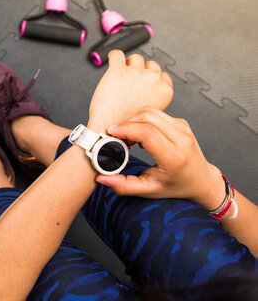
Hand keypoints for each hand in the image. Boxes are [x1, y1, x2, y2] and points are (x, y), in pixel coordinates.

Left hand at [87, 50, 173, 133]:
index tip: (143, 83)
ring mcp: (136, 73)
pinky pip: (116, 54)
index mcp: (164, 91)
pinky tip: (112, 62)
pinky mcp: (118, 70)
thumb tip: (148, 89)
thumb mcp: (151, 113)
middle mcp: (152, 79)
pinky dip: (114, 57)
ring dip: (128, 65)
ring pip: (135, 58)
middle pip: (150, 64)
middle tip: (130, 82)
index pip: (162, 75)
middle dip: (141, 71)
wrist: (110, 132)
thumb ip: (154, 97)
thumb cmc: (127, 125)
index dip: (151, 79)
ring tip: (121, 76)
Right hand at [95, 108, 225, 209]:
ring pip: (151, 112)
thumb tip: (101, 178)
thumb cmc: (176, 186)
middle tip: (116, 136)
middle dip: (127, 123)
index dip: (126, 129)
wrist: (201, 180)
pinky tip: (138, 134)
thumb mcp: (149, 191)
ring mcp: (183, 128)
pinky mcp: (181, 122)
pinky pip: (156, 113)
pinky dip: (142, 120)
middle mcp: (182, 139)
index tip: (112, 134)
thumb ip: (124, 186)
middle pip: (147, 118)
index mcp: (175, 157)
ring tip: (127, 136)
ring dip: (133, 120)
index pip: (148, 133)